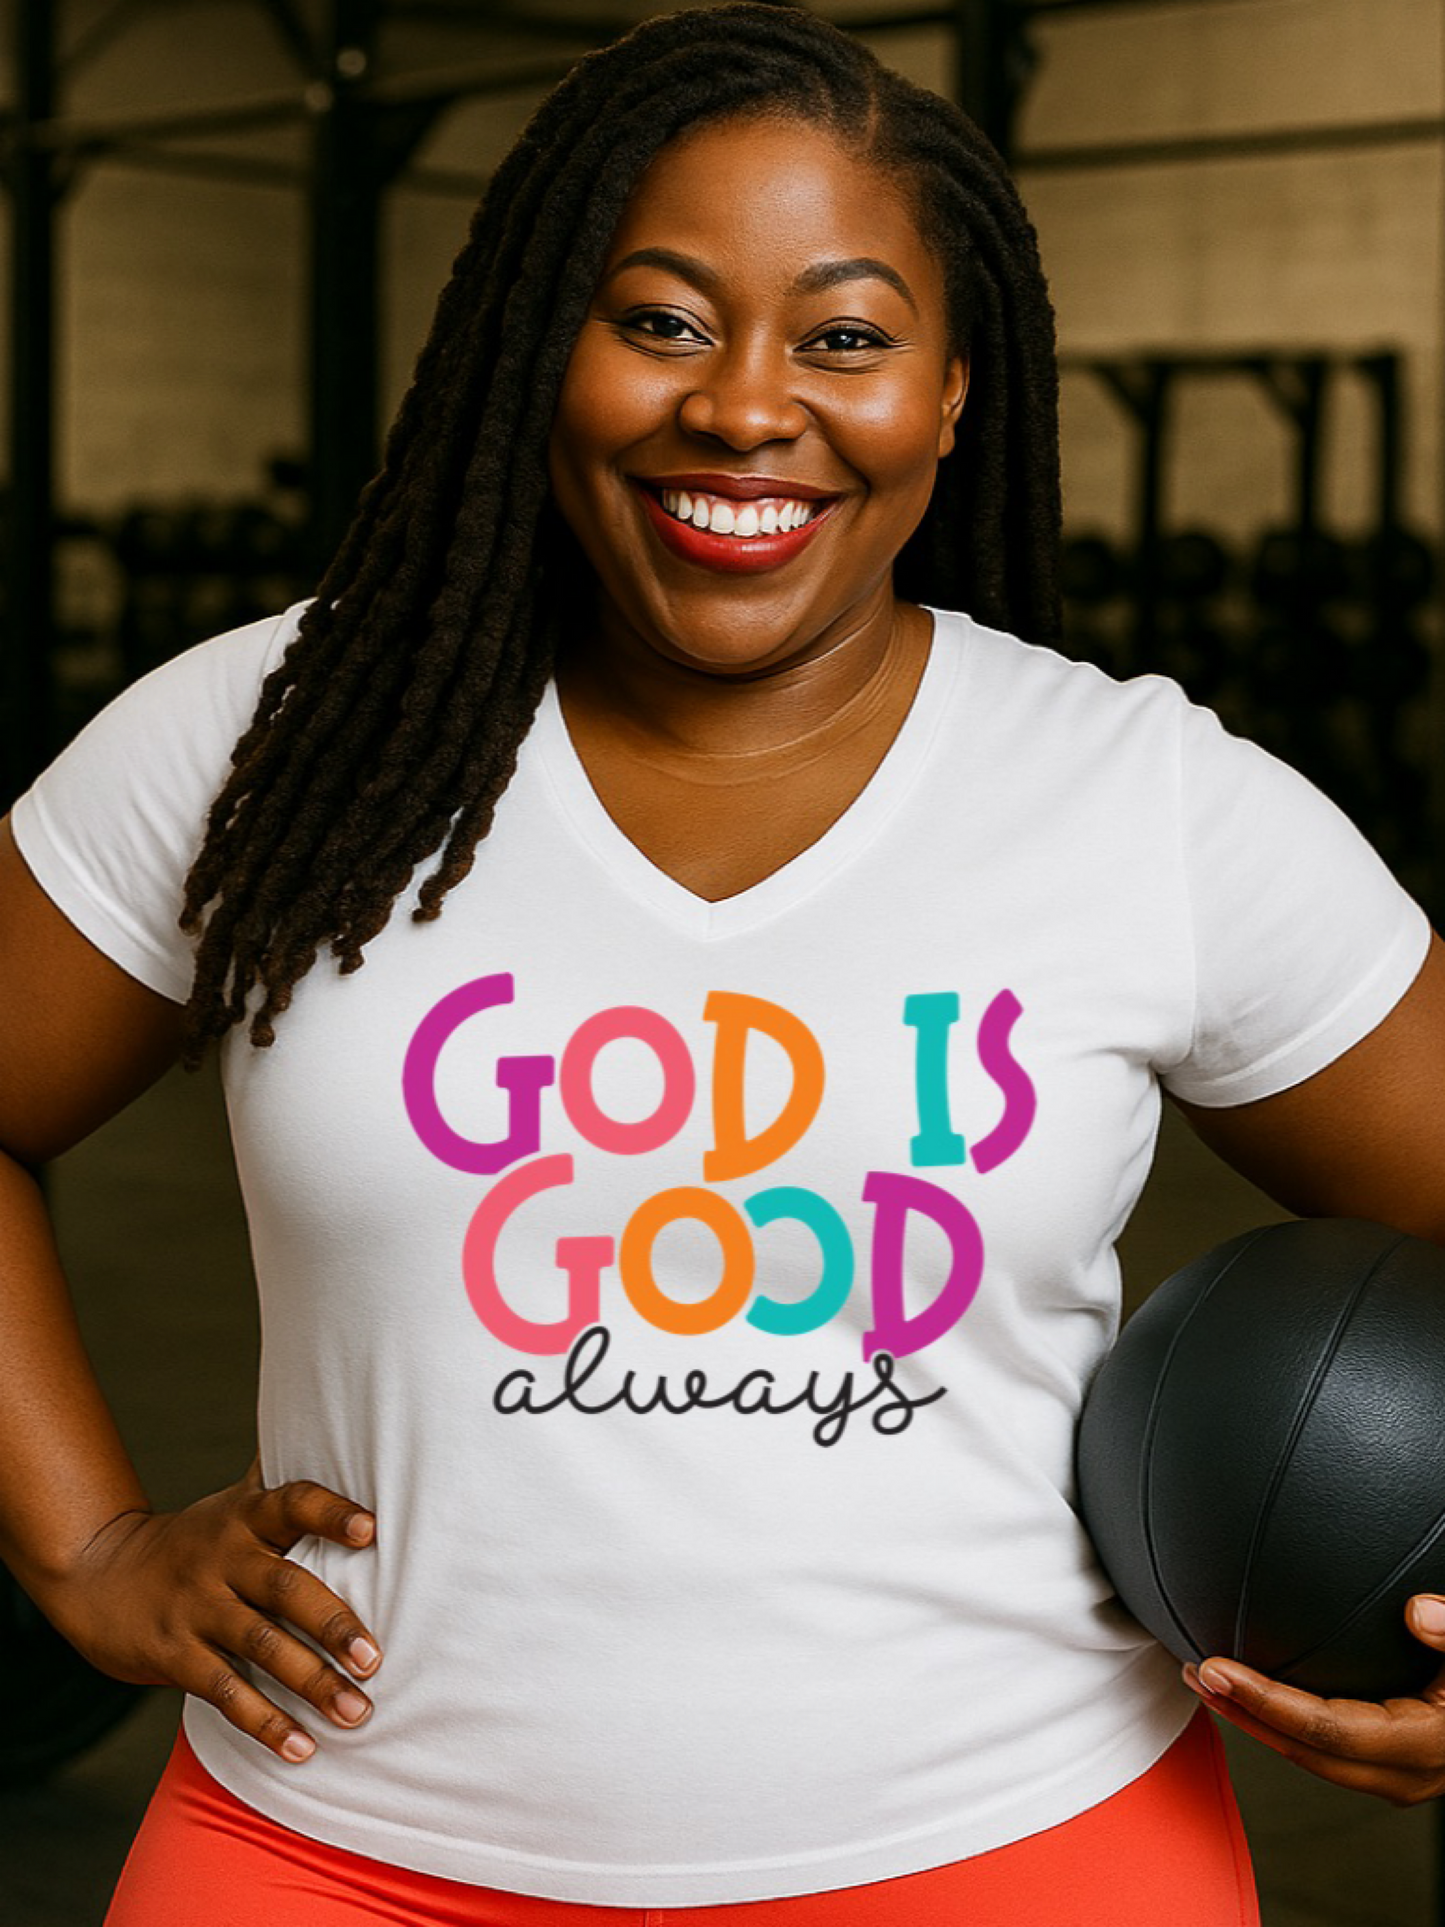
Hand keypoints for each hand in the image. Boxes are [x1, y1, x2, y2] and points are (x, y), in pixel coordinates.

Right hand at [32, 1458, 381, 1763]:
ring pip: (261, 1647)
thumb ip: (282, 1479)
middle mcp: (223, 1558)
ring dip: (311, 1682)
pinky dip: (265, 1722)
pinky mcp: (175, 1655)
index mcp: (246, 1516)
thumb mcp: (233, 1501)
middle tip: (375, 1658)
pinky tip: (301, 1747)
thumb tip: (336, 1423)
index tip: (372, 1530)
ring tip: (357, 1712)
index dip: (332, 1514)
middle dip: (333, 1624)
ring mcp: (197, 1608)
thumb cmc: (195, 1538)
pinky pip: (225, 1692)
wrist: (98, 1574)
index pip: (294, 1504)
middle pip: (285, 1587)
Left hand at [1182, 1594, 1444, 1805]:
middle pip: (1308, 1753)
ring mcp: (1404, 1775)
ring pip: (1315, 1758)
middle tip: (1192, 1670)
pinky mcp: (1398, 1762)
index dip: (1264, 1702)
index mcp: (1426, 1744)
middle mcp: (1411, 1773)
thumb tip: (1417, 1612)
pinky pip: (1330, 1749)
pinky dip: (1285, 1723)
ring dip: (1257, 1720)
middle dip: (1245, 1715)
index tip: (1214, 1666)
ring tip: (1208, 1680)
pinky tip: (1256, 1691)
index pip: (1326, 1729)